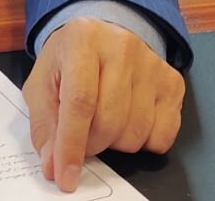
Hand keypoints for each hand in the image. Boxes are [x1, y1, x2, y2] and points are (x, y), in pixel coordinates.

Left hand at [23, 17, 183, 192]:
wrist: (100, 38)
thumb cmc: (68, 62)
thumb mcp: (42, 84)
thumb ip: (45, 126)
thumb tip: (55, 166)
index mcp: (83, 39)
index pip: (80, 102)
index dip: (71, 145)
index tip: (66, 176)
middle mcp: (122, 46)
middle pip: (109, 121)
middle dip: (91, 144)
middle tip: (81, 136)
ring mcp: (152, 63)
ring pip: (136, 132)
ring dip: (115, 143)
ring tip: (103, 121)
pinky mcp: (172, 82)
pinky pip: (163, 135)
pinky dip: (143, 142)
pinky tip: (128, 121)